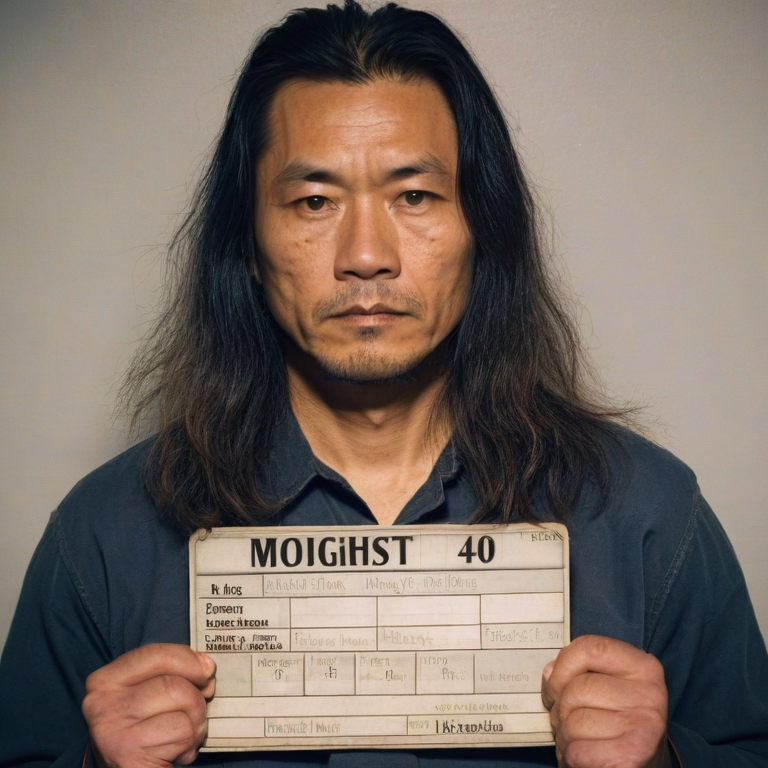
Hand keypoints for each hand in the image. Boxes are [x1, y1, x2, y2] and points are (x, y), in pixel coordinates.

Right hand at [82, 643, 215, 767]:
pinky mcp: (130, 758)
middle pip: (174, 685)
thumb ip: (170, 672)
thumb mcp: (146, 692)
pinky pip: (182, 735)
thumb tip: (205, 666)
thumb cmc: (142, 729)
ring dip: (195, 724)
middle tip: (196, 712)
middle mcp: (102, 705)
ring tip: (182, 736)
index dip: (189, 660)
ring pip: (183, 708)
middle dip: (196, 699)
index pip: (156, 655)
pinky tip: (174, 753)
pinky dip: (189, 745)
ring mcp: (114, 733)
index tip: (207, 671)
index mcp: (105, 680)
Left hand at [541, 635, 670, 767]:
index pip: (589, 648)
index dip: (561, 667)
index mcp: (642, 666)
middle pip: (577, 689)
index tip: (554, 688)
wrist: (645, 765)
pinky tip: (584, 757)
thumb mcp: (607, 686)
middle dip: (560, 709)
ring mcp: (643, 726)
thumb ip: (579, 671)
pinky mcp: (632, 757)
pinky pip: (576, 750)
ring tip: (578, 740)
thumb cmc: (617, 722)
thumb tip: (550, 674)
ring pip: (573, 722)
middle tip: (567, 721)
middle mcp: (649, 694)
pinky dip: (571, 757)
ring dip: (564, 736)